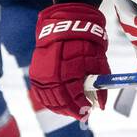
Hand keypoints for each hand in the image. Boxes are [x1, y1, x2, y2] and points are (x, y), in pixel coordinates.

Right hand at [29, 2, 109, 118]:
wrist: (67, 23)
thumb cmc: (86, 41)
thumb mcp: (99, 62)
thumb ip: (99, 86)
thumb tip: (101, 105)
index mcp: (67, 73)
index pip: (73, 99)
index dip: (81, 108)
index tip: (88, 112)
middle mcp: (51, 76)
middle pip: (60, 103)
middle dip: (72, 110)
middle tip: (82, 113)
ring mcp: (41, 74)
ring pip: (49, 100)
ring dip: (61, 108)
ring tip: (71, 109)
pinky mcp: (35, 72)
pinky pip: (40, 93)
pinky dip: (49, 100)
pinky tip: (58, 103)